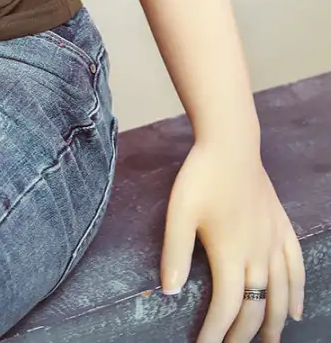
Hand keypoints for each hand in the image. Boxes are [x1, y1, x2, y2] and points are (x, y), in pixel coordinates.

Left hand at [161, 140, 305, 340]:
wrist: (230, 142)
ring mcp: (273, 241)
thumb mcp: (179, 213)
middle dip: (242, 335)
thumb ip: (175, 254)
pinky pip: (295, 267)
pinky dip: (297, 292)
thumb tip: (169, 291)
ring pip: (279, 294)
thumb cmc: (201, 175)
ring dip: (273, 322)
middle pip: (253, 307)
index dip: (215, 333)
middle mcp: (257, 254)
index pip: (225, 307)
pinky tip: (295, 309)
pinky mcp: (282, 227)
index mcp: (230, 254)